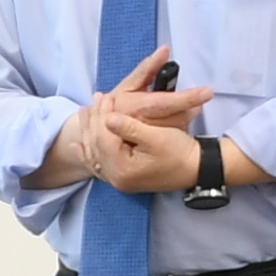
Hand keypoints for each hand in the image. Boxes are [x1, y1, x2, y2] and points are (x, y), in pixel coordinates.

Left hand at [72, 93, 208, 193]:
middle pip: (96, 145)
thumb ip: (130, 128)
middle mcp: (117, 177)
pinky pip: (99, 166)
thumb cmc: (180, 153)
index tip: (106, 95)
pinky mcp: (123, 178)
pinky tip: (79, 146)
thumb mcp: (157, 137)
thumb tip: (108, 117)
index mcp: (123, 168)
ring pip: (94, 154)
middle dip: (94, 120)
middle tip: (96, 98)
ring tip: (85, 112)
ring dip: (89, 132)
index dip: (103, 114)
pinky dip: (88, 154)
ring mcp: (118, 180)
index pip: (104, 137)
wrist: (196, 169)